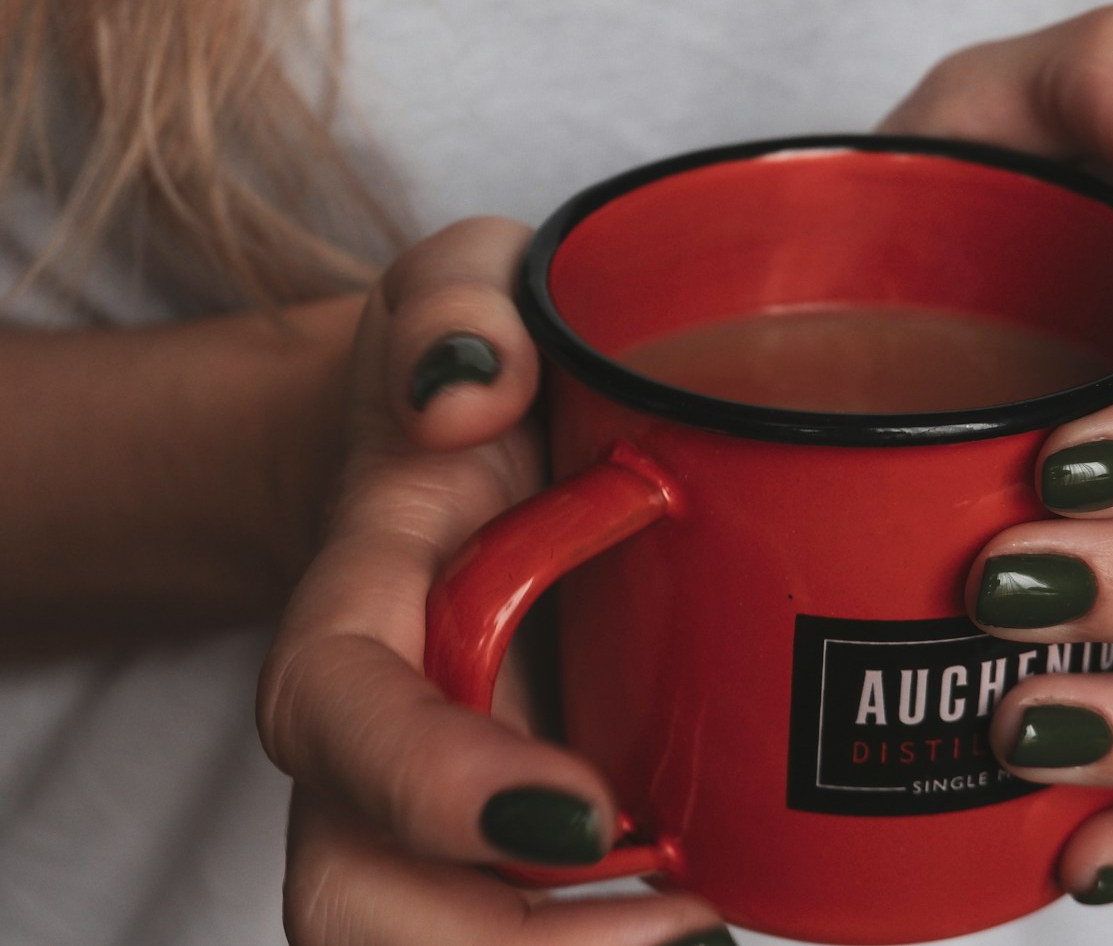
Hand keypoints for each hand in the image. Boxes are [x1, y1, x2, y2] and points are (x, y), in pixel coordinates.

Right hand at [257, 217, 725, 945]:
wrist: (479, 433)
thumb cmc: (483, 365)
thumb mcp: (467, 282)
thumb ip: (451, 303)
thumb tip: (469, 389)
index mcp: (361, 596)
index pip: (336, 717)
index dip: (438, 791)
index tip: (588, 819)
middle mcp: (383, 720)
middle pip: (353, 896)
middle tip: (683, 913)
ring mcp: (445, 783)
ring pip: (429, 939)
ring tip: (714, 916)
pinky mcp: (516, 812)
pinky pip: (522, 923)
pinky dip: (613, 939)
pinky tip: (725, 894)